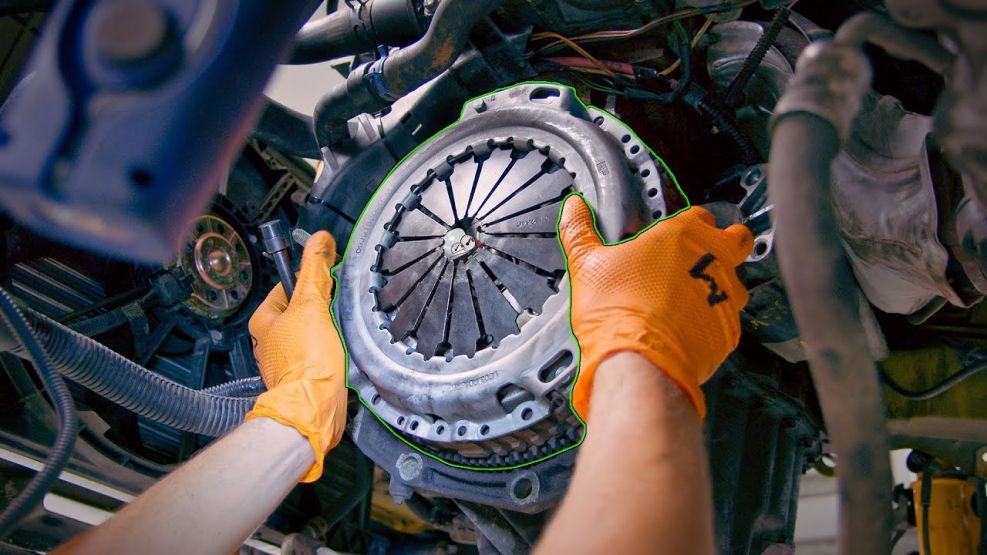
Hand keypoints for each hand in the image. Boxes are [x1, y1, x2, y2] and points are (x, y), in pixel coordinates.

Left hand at [245, 231, 346, 481]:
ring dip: (330, 331)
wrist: (316, 407)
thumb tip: (320, 241)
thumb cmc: (306, 361)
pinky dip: (333, 352)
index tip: (328, 282)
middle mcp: (270, 341)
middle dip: (323, 309)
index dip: (309, 282)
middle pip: (302, 310)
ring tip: (342, 333)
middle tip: (338, 310)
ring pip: (313, 333)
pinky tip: (343, 354)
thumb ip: (315, 273)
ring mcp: (287, 360)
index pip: (286, 286)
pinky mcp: (305, 376)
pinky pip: (321, 354)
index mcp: (263, 320)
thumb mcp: (311, 306)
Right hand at [557, 195, 751, 419]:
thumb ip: (580, 230)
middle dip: (724, 245)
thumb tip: (573, 209)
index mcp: (683, 234)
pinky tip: (688, 328)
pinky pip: (727, 319)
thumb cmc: (616, 310)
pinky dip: (712, 322)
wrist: (639, 360)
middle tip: (698, 260)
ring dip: (720, 286)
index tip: (674, 235)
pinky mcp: (730, 329)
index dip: (689, 223)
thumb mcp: (587, 263)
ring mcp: (727, 295)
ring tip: (689, 300)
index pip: (700, 214)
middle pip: (736, 239)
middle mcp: (714, 260)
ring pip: (737, 282)